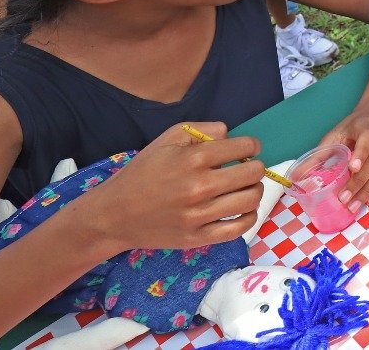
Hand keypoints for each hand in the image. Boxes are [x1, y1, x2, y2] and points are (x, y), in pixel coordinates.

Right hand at [70, 122, 266, 254]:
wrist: (114, 214)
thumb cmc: (143, 173)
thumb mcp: (167, 139)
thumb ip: (203, 130)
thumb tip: (231, 135)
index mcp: (193, 159)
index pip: (245, 148)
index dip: (251, 146)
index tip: (248, 150)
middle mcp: (200, 187)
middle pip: (253, 173)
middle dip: (254, 167)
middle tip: (246, 169)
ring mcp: (199, 216)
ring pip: (251, 200)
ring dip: (254, 190)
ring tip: (244, 188)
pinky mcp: (198, 238)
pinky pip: (239, 229)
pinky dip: (249, 217)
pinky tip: (242, 209)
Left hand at [321, 98, 368, 206]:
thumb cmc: (354, 126)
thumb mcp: (335, 134)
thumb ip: (319, 155)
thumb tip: (296, 178)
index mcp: (367, 125)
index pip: (367, 138)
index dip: (362, 154)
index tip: (352, 168)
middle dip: (360, 182)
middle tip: (345, 199)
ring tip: (355, 205)